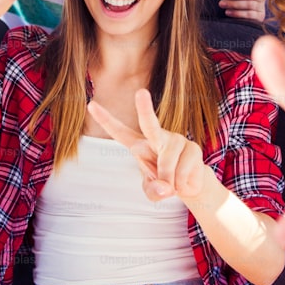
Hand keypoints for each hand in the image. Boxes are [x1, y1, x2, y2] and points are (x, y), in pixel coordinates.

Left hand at [89, 89, 207, 201]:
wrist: (189, 186)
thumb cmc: (164, 184)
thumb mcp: (153, 192)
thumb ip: (153, 191)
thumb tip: (165, 187)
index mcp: (139, 145)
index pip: (119, 131)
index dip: (106, 119)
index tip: (91, 105)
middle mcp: (157, 137)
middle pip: (150, 123)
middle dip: (145, 109)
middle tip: (141, 92)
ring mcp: (176, 140)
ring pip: (167, 161)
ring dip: (168, 180)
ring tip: (171, 186)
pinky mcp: (193, 148)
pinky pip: (182, 170)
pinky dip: (181, 184)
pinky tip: (183, 182)